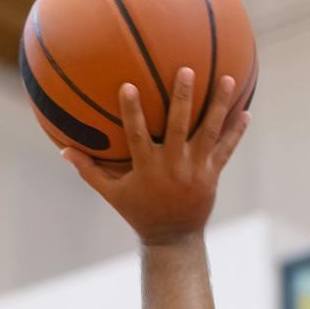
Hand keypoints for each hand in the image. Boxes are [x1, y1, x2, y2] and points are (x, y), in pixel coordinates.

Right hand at [63, 67, 249, 244]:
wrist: (173, 238)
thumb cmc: (139, 211)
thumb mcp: (112, 193)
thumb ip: (89, 171)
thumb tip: (62, 150)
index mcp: (147, 168)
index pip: (137, 135)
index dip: (132, 111)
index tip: (128, 86)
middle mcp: (173, 166)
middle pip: (180, 127)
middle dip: (184, 98)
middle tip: (187, 70)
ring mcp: (196, 170)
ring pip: (210, 133)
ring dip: (220, 105)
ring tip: (229, 80)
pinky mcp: (212, 174)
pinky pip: (226, 149)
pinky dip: (236, 132)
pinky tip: (247, 111)